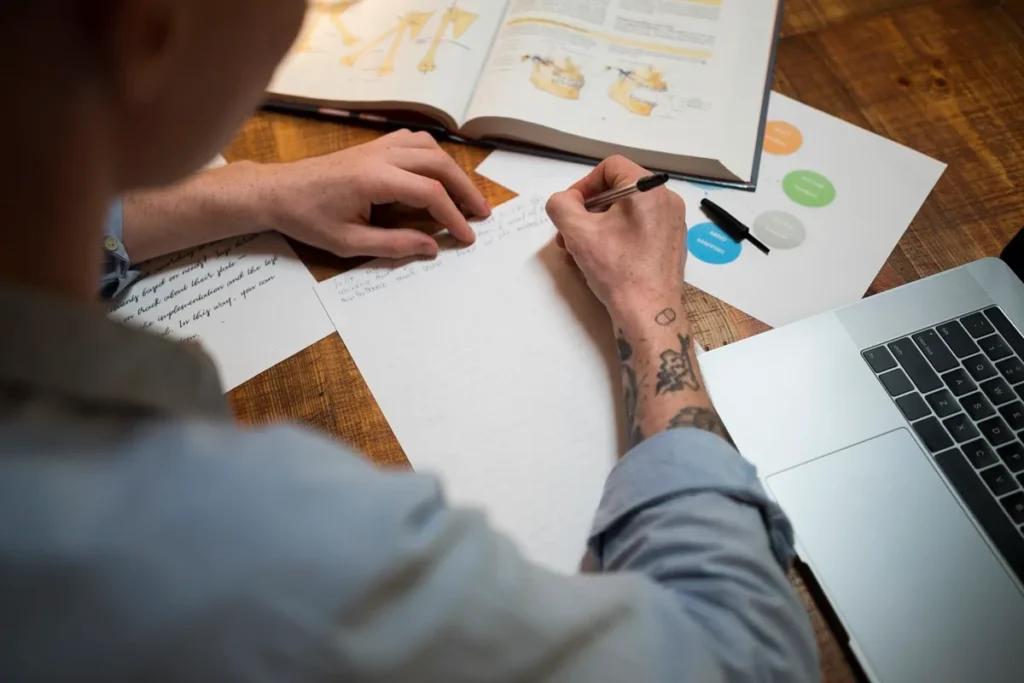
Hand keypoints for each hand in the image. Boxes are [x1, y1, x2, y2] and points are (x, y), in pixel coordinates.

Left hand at [257, 130, 490, 258]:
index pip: (429, 193)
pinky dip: (432, 155)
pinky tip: (436, 174)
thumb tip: (431, 247)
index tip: (467, 236)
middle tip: (482, 213)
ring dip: (451, 170)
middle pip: (438, 164)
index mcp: (374, 180)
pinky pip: (413, 142)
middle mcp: (380, 156)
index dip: (454, 216)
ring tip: (463, 195)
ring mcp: (376, 147)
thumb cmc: (307, 218)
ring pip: (429, 147)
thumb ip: (393, 245)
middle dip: (465, 189)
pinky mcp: (372, 146)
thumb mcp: (349, 243)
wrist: (278, 191)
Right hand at [545, 156, 686, 321]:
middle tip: (569, 235)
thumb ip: (561, 205)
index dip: (583, 184)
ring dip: (598, 228)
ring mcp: (673, 224)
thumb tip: (566, 200)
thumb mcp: (577, 233)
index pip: (610, 168)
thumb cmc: (616, 270)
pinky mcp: (672, 245)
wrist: (649, 313)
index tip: (569, 210)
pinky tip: (601, 262)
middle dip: (587, 212)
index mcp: (648, 189)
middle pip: (618, 192)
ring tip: (579, 252)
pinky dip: (617, 239)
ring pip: (627, 214)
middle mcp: (666, 201)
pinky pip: (639, 231)